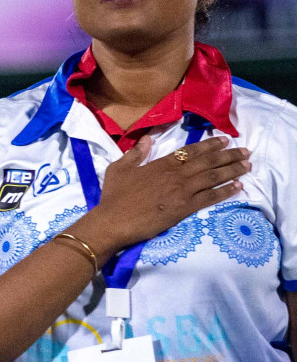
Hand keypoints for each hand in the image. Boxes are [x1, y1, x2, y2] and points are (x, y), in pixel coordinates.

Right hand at [82, 136, 248, 255]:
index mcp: (161, 164)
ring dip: (232, 170)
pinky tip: (238, 186)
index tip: (224, 140)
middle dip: (229, 155)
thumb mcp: (118, 169)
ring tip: (247, 165)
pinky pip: (210, 197)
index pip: (191, 151)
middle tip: (245, 151)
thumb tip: (147, 139)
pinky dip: (226, 191)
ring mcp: (182, 191)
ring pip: (213, 177)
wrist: (113, 222)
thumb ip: (134, 154)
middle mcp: (176, 175)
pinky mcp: (185, 208)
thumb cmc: (114, 197)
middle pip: (208, 162)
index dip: (210, 144)